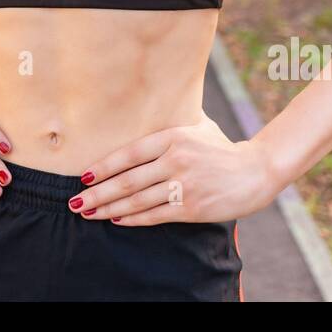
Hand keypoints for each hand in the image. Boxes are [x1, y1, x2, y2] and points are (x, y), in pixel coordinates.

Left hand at [66, 114, 277, 224]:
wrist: (255, 171)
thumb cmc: (221, 149)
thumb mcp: (196, 127)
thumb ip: (170, 124)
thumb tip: (143, 112)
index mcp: (173, 137)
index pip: (129, 153)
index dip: (104, 165)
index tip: (84, 175)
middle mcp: (176, 160)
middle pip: (127, 180)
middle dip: (97, 192)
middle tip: (76, 201)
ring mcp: (184, 185)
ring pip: (137, 200)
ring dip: (109, 208)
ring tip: (89, 212)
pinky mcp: (192, 207)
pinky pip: (155, 215)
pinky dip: (133, 219)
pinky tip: (117, 219)